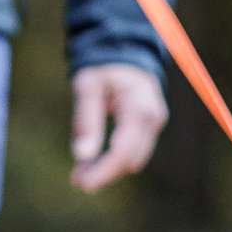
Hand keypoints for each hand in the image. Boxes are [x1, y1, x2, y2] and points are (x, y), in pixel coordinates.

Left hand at [69, 64, 168, 191]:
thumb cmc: (104, 65)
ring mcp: (155, 124)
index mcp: (138, 109)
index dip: (103, 171)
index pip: (122, 151)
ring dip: (109, 168)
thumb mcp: (88, 86)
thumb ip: (86, 120)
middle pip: (130, 161)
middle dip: (104, 172)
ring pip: (133, 160)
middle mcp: (153, 120)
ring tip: (82, 172)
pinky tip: (96, 159)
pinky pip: (134, 151)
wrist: (125, 48)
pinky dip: (116, 158)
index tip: (81, 184)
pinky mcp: (151, 127)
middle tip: (76, 179)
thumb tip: (81, 156)